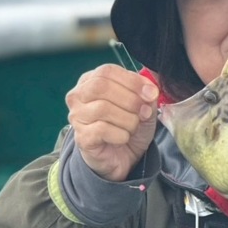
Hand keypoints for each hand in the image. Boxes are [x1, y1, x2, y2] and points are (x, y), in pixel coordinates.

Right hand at [66, 64, 159, 181]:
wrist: (122, 156)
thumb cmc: (127, 125)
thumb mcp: (142, 104)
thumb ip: (145, 93)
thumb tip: (149, 91)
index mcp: (90, 81)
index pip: (106, 71)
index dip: (132, 81)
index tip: (151, 94)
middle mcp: (78, 96)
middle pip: (101, 86)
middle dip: (130, 99)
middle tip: (145, 112)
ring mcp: (77, 117)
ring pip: (103, 109)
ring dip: (128, 119)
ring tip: (134, 127)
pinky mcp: (81, 138)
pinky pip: (102, 130)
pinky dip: (121, 135)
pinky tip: (124, 138)